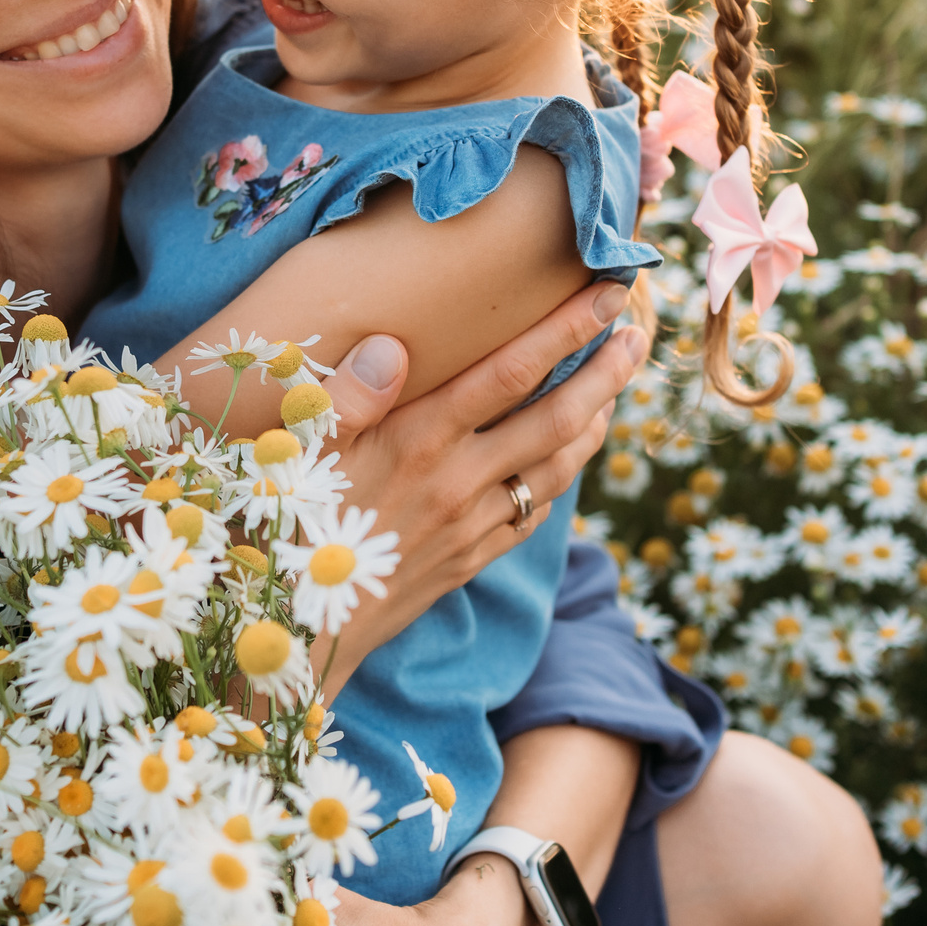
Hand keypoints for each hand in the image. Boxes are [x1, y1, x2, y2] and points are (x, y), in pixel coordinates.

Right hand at [307, 283, 646, 691]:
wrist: (300, 630)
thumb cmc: (288, 526)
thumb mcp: (298, 451)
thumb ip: (347, 394)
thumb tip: (392, 344)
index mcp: (418, 440)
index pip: (511, 372)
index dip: (566, 329)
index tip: (607, 295)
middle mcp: (458, 480)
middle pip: (557, 417)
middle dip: (606, 372)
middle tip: (638, 332)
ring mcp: (472, 524)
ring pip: (557, 467)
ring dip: (595, 422)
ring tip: (616, 386)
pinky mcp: (471, 559)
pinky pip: (533, 512)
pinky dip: (559, 476)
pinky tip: (566, 455)